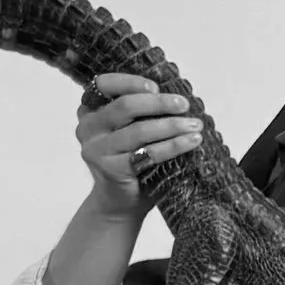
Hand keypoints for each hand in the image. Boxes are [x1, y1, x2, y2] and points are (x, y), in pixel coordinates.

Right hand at [76, 71, 201, 208]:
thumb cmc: (131, 160)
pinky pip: (148, 153)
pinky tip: (192, 142)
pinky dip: (173, 145)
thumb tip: (177, 94)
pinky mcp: (110, 169)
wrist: (121, 202)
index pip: (103, 85)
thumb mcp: (131, 129)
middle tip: (184, 105)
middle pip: (125, 106)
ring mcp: (96, 150)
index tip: (156, 87)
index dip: (130, 82)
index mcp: (90, 111)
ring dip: (172, 125)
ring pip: (139, 130)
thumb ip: (141, 111)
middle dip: (159, 103)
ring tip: (196, 125)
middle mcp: (88, 128)